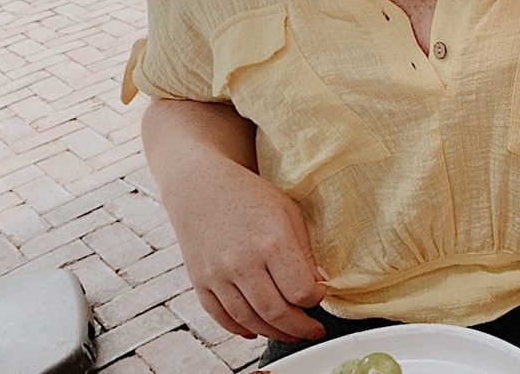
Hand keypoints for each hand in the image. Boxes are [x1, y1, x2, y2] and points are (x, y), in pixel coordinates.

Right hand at [164, 155, 327, 342]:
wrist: (200, 186)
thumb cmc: (249, 194)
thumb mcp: (287, 211)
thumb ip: (305, 250)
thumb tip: (320, 283)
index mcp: (271, 241)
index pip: (301, 291)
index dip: (316, 298)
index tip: (319, 293)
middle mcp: (243, 262)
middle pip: (278, 313)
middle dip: (300, 328)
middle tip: (312, 330)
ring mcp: (219, 276)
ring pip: (251, 322)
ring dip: (275, 333)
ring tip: (290, 332)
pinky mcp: (201, 283)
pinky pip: (223, 318)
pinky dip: (242, 330)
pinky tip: (257, 329)